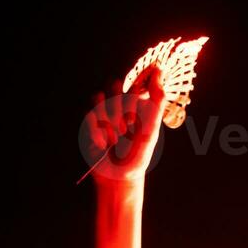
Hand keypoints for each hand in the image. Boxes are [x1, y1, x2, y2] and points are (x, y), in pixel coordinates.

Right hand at [81, 66, 166, 183]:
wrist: (119, 177)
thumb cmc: (138, 155)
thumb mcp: (151, 128)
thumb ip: (156, 99)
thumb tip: (158, 70)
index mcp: (137, 104)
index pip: (133, 82)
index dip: (134, 96)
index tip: (137, 115)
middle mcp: (120, 105)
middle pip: (114, 85)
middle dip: (120, 107)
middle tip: (126, 129)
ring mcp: (103, 112)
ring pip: (99, 97)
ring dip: (108, 119)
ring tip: (115, 138)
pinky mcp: (89, 122)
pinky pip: (89, 114)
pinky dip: (97, 131)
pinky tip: (104, 144)